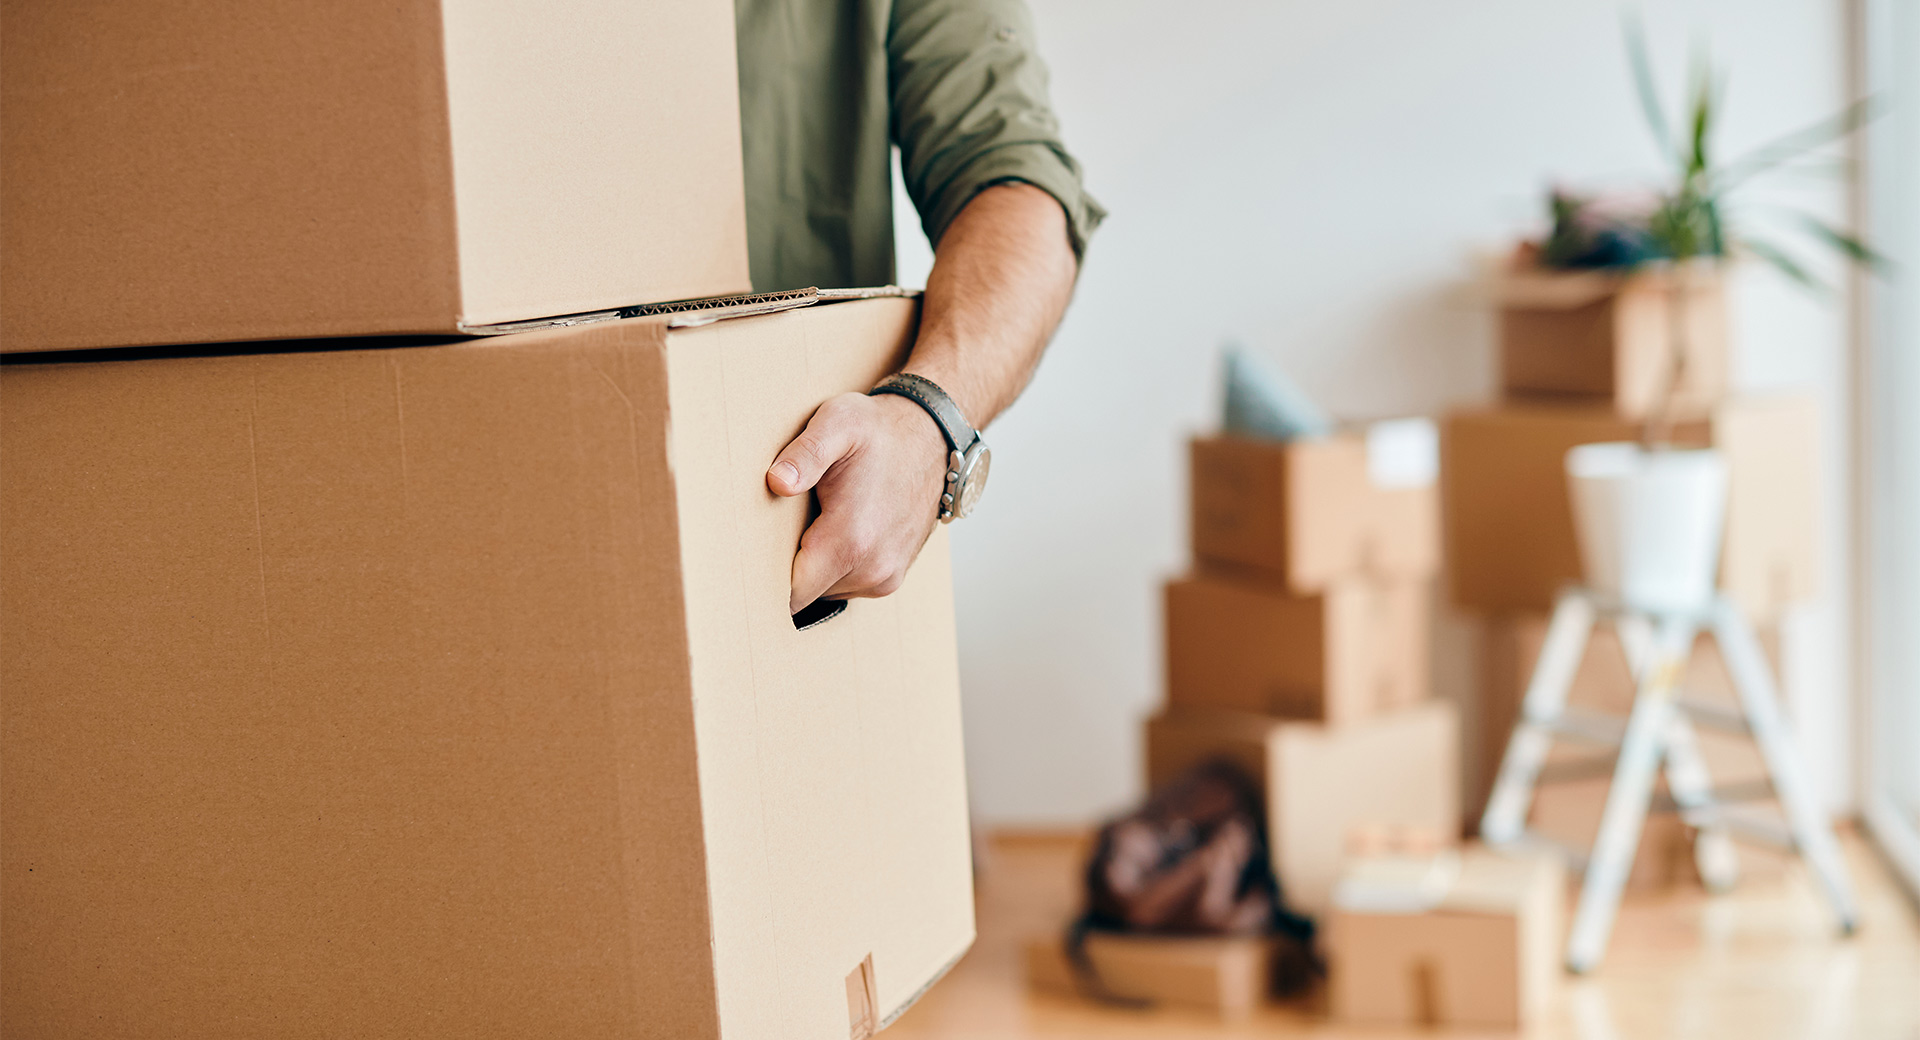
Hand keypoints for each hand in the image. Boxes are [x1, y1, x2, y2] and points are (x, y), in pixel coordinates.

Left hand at [767, 391, 948, 613]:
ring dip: (812, 567)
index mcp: (851, 540)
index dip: (765, 577)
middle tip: (778, 528)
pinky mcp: (890, 578)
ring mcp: (884, 578)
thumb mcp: (839, 423)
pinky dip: (833, 567)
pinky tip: (833, 531)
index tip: (749, 556)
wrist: (930, 439)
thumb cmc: (880, 432)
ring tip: (812, 524)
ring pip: (824, 592)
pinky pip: (846, 585)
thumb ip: (806, 453)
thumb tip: (778, 481)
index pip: (791, 593)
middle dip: (786, 568)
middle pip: (805, 594)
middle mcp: (872, 568)